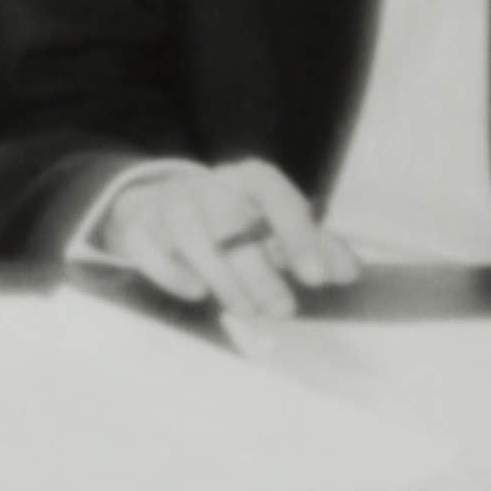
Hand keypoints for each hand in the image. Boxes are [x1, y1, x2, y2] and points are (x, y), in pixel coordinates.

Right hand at [87, 157, 358, 319]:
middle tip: (283, 310)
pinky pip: (149, 250)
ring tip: (248, 310)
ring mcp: (169, 204)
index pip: (273, 191)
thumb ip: (315, 247)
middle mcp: (208, 185)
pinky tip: (197, 292)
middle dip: (260, 273)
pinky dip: (174, 274)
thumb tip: (350, 272)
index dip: (296, 231)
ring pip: (192, 237)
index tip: (316, 277)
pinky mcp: (139, 228)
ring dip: (224, 280)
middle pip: (231, 221)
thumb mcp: (277, 228)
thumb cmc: (236, 223)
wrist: (164, 207)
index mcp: (249, 179)